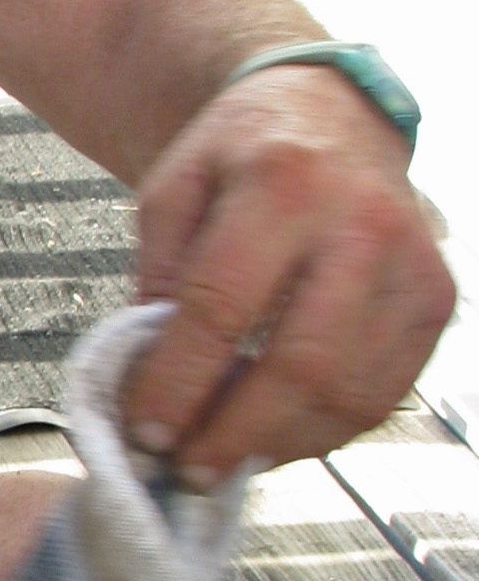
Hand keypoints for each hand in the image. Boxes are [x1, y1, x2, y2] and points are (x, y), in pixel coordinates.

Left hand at [124, 65, 454, 481]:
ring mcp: (411, 265)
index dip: (178, 384)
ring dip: (280, 443)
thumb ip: (159, 276)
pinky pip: (384, 393)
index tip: (144, 433)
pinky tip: (277, 436)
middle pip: (299, 363)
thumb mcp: (174, 188)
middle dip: (234, 433)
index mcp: (283, 184)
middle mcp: (361, 224)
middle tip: (186, 469)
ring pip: (349, 392)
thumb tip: (153, 378)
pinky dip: (326, 431)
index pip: (222, 307)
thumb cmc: (242, 153)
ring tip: (224, 458)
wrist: (331, 111)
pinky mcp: (435, 300)